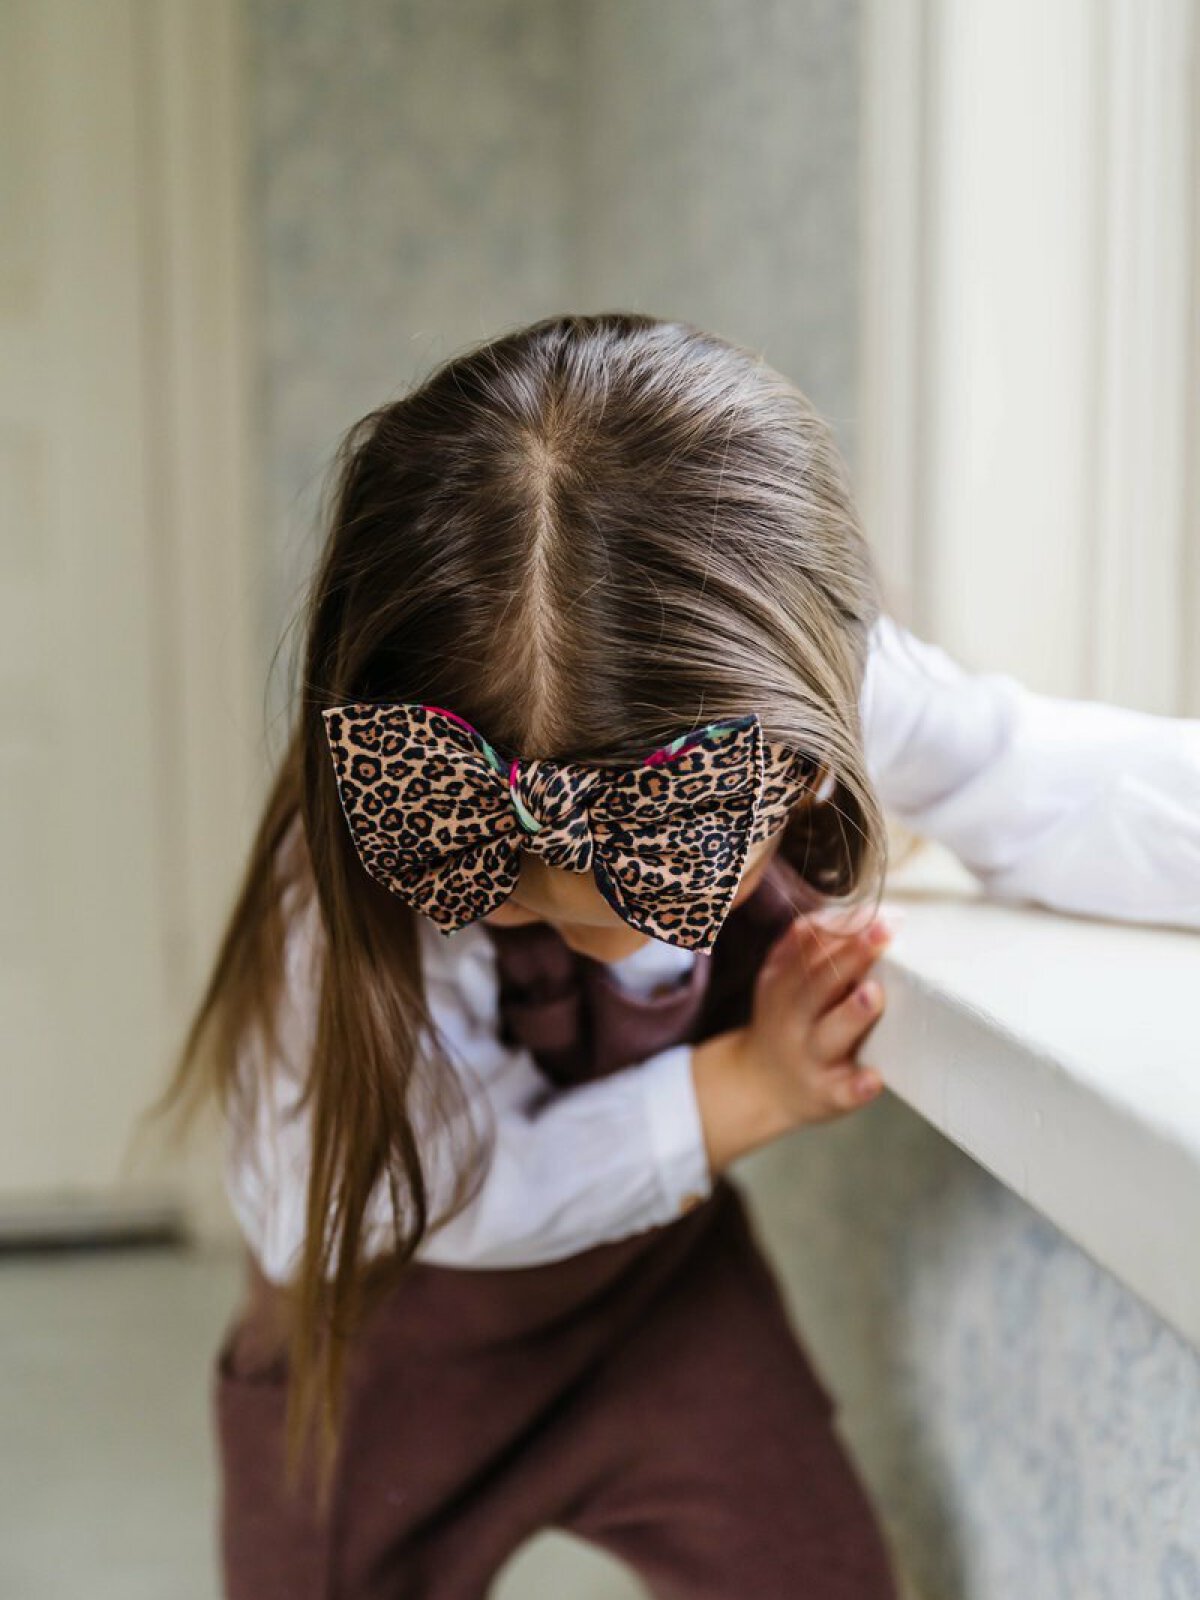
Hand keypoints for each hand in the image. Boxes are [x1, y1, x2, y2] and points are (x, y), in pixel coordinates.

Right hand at [691, 908, 893, 1173]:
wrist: (758, 1085)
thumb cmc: (787, 1022)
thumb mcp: (782, 980)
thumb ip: (809, 946)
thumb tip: (861, 911)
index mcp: (782, 984)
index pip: (807, 950)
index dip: (842, 930)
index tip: (877, 913)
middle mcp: (791, 1018)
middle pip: (818, 984)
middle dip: (851, 957)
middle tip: (883, 933)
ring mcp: (808, 1057)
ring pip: (828, 1035)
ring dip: (851, 1015)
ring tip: (873, 995)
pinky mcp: (826, 1094)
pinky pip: (841, 1092)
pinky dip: (856, 1087)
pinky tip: (873, 1078)